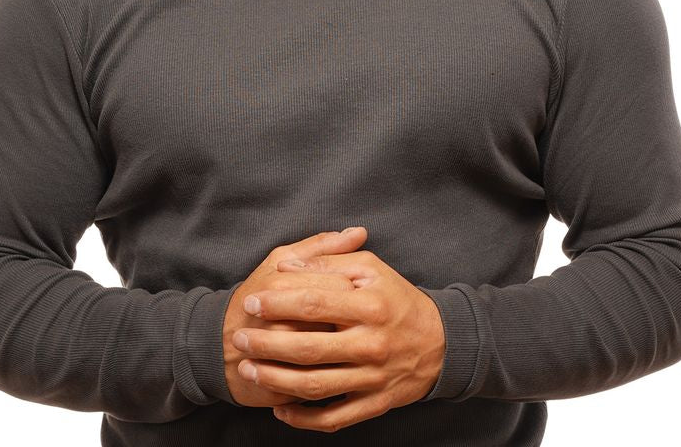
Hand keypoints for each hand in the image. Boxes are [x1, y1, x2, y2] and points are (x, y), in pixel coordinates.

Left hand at [232, 229, 445, 432]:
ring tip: (248, 368)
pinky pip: (334, 418)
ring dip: (275, 380)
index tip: (252, 301)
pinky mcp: (375, 404)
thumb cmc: (397, 298)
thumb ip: (329, 262)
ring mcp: (373, 377)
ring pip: (315, 386)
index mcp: (370, 305)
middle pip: (308, 348)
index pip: (314, 303)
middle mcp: (371, 343)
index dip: (278, 302)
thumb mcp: (371, 268)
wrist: (440, 342)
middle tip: (239, 338)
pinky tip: (279, 409)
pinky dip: (303, 419)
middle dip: (266, 344)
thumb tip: (287, 266)